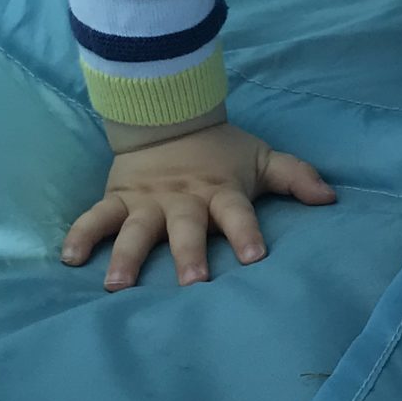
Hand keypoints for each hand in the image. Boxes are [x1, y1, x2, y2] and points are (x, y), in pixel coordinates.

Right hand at [60, 120, 336, 289]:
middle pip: (185, 227)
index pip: (237, 212)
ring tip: (117, 285)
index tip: (254, 256)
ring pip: (136, 230)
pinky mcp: (118, 199)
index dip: (246, 231)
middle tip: (192, 283)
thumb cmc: (220, 150)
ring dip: (127, 256)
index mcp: (220, 192)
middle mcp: (183, 200)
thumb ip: (296, 177)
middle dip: (188, 254)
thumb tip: (331, 198)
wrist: (167, 115)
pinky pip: (97, 218)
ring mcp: (147, 201)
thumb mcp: (262, 158)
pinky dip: (81, 235)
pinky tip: (70, 259)